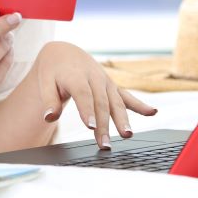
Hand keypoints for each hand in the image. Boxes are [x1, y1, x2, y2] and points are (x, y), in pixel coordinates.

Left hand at [36, 41, 157, 148]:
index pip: (83, 94)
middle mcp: (94, 78)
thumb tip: (49, 117)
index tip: (90, 126)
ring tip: (127, 135)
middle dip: (104, 124)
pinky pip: (127, 96)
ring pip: (115, 102)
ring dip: (122, 119)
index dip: (86, 110)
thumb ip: (48, 99)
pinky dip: (140, 105)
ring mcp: (105, 82)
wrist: (65, 53)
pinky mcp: (112, 86)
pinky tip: (153, 112)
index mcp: (76, 76)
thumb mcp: (44, 81)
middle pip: (101, 103)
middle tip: (104, 144)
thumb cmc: (54, 70)